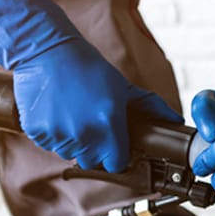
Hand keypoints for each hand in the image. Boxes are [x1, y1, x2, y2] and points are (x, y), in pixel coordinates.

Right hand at [0, 0, 181, 171]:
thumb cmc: (88, 68)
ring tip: (71, 113)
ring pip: (69, 153)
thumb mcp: (123, 86)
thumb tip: (176, 120)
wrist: (47, 51)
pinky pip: (48, 144)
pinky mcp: (37, 131)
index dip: (115, 157)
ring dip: (72, 140)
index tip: (113, 147)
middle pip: (92, 161)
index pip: (115, 164)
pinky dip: (51, 133)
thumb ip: (151, 107)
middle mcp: (84, 133)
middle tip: (90, 123)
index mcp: (108, 123)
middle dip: (93, 149)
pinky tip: (55, 111)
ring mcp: (59, 134)